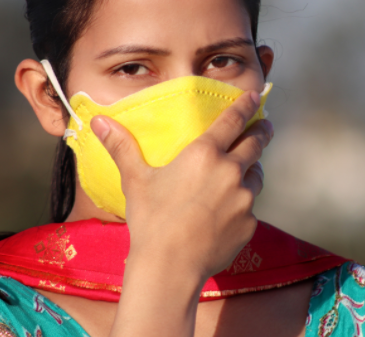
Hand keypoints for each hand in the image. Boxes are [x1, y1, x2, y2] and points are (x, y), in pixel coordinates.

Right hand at [91, 90, 273, 281]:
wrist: (169, 267)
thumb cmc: (151, 221)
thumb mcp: (136, 179)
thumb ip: (122, 146)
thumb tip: (99, 121)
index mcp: (205, 154)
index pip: (233, 121)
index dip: (246, 105)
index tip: (255, 96)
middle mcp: (230, 171)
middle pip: (255, 143)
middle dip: (262, 132)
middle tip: (265, 126)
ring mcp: (244, 198)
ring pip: (256, 176)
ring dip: (251, 171)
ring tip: (241, 174)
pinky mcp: (250, 223)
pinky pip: (251, 208)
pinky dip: (242, 206)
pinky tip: (226, 214)